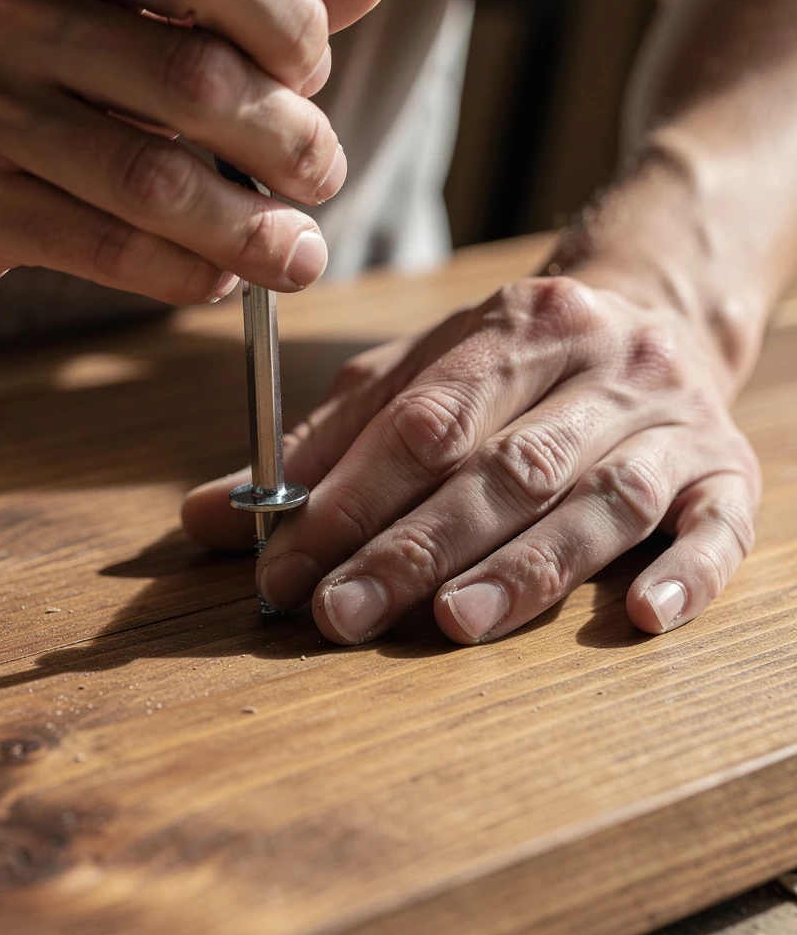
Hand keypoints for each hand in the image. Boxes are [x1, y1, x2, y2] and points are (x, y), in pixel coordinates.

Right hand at [0, 0, 384, 300]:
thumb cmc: (31, 67)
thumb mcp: (125, 10)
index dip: (288, 30)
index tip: (307, 78)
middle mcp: (7, 9)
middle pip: (193, 81)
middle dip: (287, 140)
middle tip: (321, 173)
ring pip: (155, 182)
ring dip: (249, 230)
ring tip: (296, 252)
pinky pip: (110, 249)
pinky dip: (187, 273)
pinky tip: (221, 279)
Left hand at [183, 276, 760, 643]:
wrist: (660, 310)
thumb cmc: (515, 364)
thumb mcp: (416, 377)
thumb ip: (320, 446)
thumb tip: (205, 516)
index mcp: (514, 327)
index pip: (422, 423)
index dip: (351, 499)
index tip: (288, 567)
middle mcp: (600, 366)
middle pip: (501, 467)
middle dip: (416, 546)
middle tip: (343, 614)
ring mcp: (671, 420)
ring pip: (598, 499)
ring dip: (526, 567)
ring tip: (455, 624)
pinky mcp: (729, 470)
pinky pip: (721, 526)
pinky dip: (685, 573)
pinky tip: (639, 618)